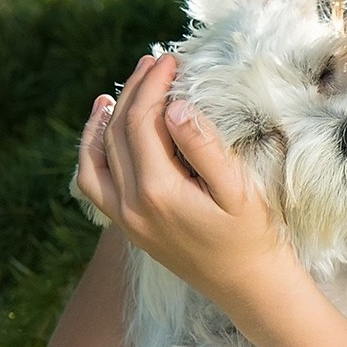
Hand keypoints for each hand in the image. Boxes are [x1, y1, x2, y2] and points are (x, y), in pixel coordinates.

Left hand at [75, 54, 301, 304]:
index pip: (142, 121)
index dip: (154, 85)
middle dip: (136, 91)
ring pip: (97, 156)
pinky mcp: (128, 227)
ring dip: (108, 117)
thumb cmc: (254, 236)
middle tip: (157, 62)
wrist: (249, 287)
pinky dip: (92, 151)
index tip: (173, 59)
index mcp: (158, 191)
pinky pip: (94, 183)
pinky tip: (103, 129)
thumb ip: (204, 147)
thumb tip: (175, 107)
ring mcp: (125, 219)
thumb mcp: (239, 190)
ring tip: (125, 88)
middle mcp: (131, 205)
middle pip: (119, 132)